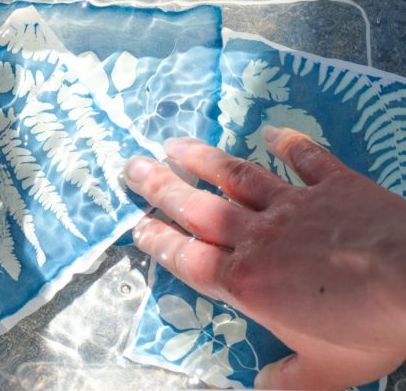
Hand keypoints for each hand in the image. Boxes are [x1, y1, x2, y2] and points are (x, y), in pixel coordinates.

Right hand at [124, 126, 405, 389]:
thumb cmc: (367, 327)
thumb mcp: (323, 373)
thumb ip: (286, 381)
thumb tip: (264, 388)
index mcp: (247, 280)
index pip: (187, 257)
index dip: (157, 240)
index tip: (135, 224)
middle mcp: (258, 236)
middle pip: (197, 207)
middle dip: (160, 187)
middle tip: (131, 166)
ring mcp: (293, 205)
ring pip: (236, 177)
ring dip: (203, 160)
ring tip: (174, 144)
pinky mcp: (332, 185)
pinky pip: (306, 160)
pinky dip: (289, 145)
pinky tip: (271, 133)